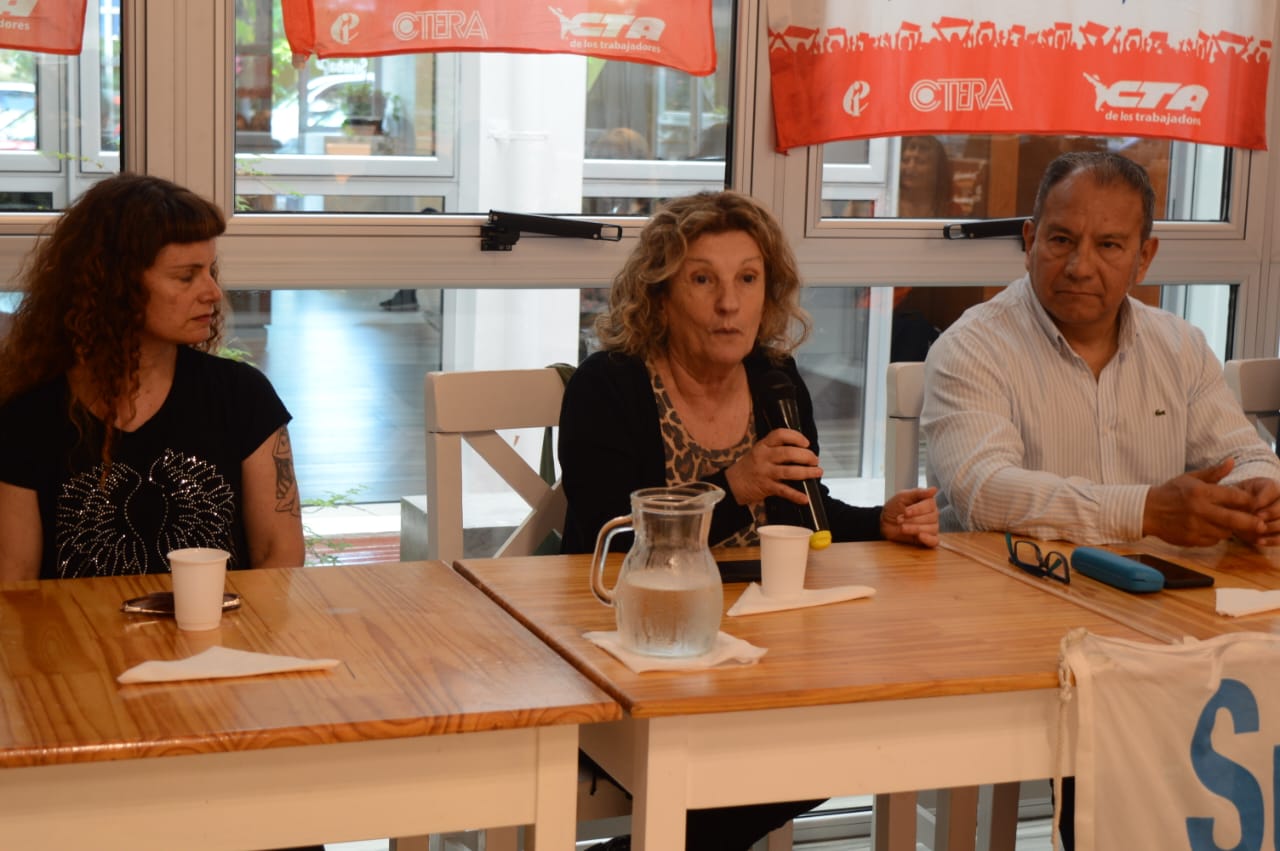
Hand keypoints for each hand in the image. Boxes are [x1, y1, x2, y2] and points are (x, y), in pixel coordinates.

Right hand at [724, 427, 821, 505]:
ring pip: (789, 471)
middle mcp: (764, 457)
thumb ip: (776, 449)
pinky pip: (784, 491)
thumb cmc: (750, 466)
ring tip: (817, 473)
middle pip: (788, 453)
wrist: (732, 484)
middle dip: (806, 456)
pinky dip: (795, 495)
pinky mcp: (766, 487)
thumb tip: (803, 452)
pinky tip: (805, 499)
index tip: (806, 443)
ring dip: (806, 472)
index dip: (796, 437)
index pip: (780, 434)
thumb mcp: (759, 452)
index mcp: (763, 445)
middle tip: (815, 460)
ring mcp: (765, 473)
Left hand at [880, 487, 938, 547]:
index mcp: (928, 503)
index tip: (905, 512)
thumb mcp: (902, 496)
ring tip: (902, 528)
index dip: (918, 509)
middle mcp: (933, 515)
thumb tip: (934, 489)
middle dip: (913, 519)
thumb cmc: (894, 508)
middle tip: (899, 520)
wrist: (884, 523)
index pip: (930, 505)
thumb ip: (918, 492)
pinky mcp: (928, 539)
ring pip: (932, 528)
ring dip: (915, 528)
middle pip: (931, 517)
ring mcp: (932, 527)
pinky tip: (920, 536)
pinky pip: (934, 541)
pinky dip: (928, 539)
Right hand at [1142, 459, 1263, 545]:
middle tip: (1261, 524)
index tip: (1255, 503)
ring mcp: (1195, 526)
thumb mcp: (1190, 478)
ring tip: (1227, 523)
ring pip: (1225, 532)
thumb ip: (1213, 473)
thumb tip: (1232, 461)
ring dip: (1230, 529)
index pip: (1233, 497)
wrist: (1146, 511)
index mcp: (1200, 492)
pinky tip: (1211, 529)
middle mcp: (1199, 510)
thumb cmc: (1170, 492)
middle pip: (1234, 519)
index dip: (1248, 501)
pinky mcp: (1191, 539)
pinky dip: (1216, 536)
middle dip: (1251, 523)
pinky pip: (1213, 541)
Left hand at [1232, 477, 1279, 546]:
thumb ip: (1240, 497)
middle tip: (1258, 519)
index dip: (1263, 499)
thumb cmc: (1236, 499)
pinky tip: (1260, 541)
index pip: (1273, 488)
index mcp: (1271, 486)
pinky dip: (1273, 540)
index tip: (1252, 507)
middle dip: (1271, 512)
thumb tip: (1249, 509)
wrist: (1237, 511)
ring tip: (1258, 530)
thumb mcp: (1236, 493)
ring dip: (1272, 526)